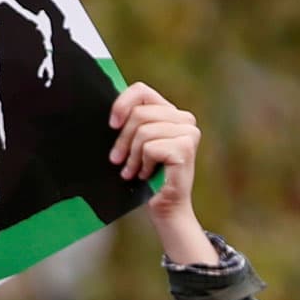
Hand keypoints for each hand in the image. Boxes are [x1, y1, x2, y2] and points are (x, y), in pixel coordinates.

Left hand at [108, 83, 212, 261]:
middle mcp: (185, 119)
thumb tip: (111, 112)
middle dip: (123, 139)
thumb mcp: (136, 145)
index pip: (142, 90)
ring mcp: (189, 132)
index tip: (111, 125)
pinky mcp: (186, 147)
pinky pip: (150, 147)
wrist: (166, 209)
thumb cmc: (147, 178)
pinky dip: (142, 164)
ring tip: (131, 171)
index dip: (122, 104)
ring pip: (143, 131)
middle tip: (117, 160)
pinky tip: (145, 175)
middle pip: (139, 113)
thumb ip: (131, 124)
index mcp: (172, 113)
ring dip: (132, 156)